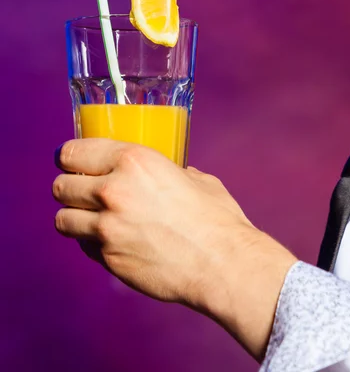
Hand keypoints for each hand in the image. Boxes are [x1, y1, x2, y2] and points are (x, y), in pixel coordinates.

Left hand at [53, 139, 296, 359]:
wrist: (222, 263)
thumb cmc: (215, 218)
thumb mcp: (195, 178)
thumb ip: (172, 172)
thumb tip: (171, 173)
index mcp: (134, 160)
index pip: (74, 152)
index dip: (69, 156)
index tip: (70, 160)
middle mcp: (113, 190)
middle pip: (61, 185)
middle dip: (69, 187)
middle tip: (80, 190)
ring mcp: (107, 227)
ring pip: (63, 218)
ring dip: (74, 216)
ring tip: (89, 217)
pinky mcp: (108, 258)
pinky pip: (83, 246)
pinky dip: (89, 242)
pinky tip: (109, 240)